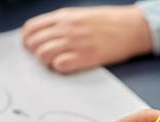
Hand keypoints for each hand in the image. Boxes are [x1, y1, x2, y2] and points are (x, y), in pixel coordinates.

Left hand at [21, 5, 151, 73]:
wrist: (131, 27)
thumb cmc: (108, 22)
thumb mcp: (80, 15)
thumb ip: (61, 23)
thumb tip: (43, 34)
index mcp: (64, 17)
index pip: (31, 28)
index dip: (27, 40)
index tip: (30, 47)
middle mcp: (66, 28)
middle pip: (34, 43)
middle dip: (35, 52)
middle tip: (45, 57)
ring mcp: (75, 43)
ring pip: (43, 55)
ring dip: (46, 62)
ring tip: (56, 62)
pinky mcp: (84, 57)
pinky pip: (59, 66)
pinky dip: (59, 68)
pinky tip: (68, 65)